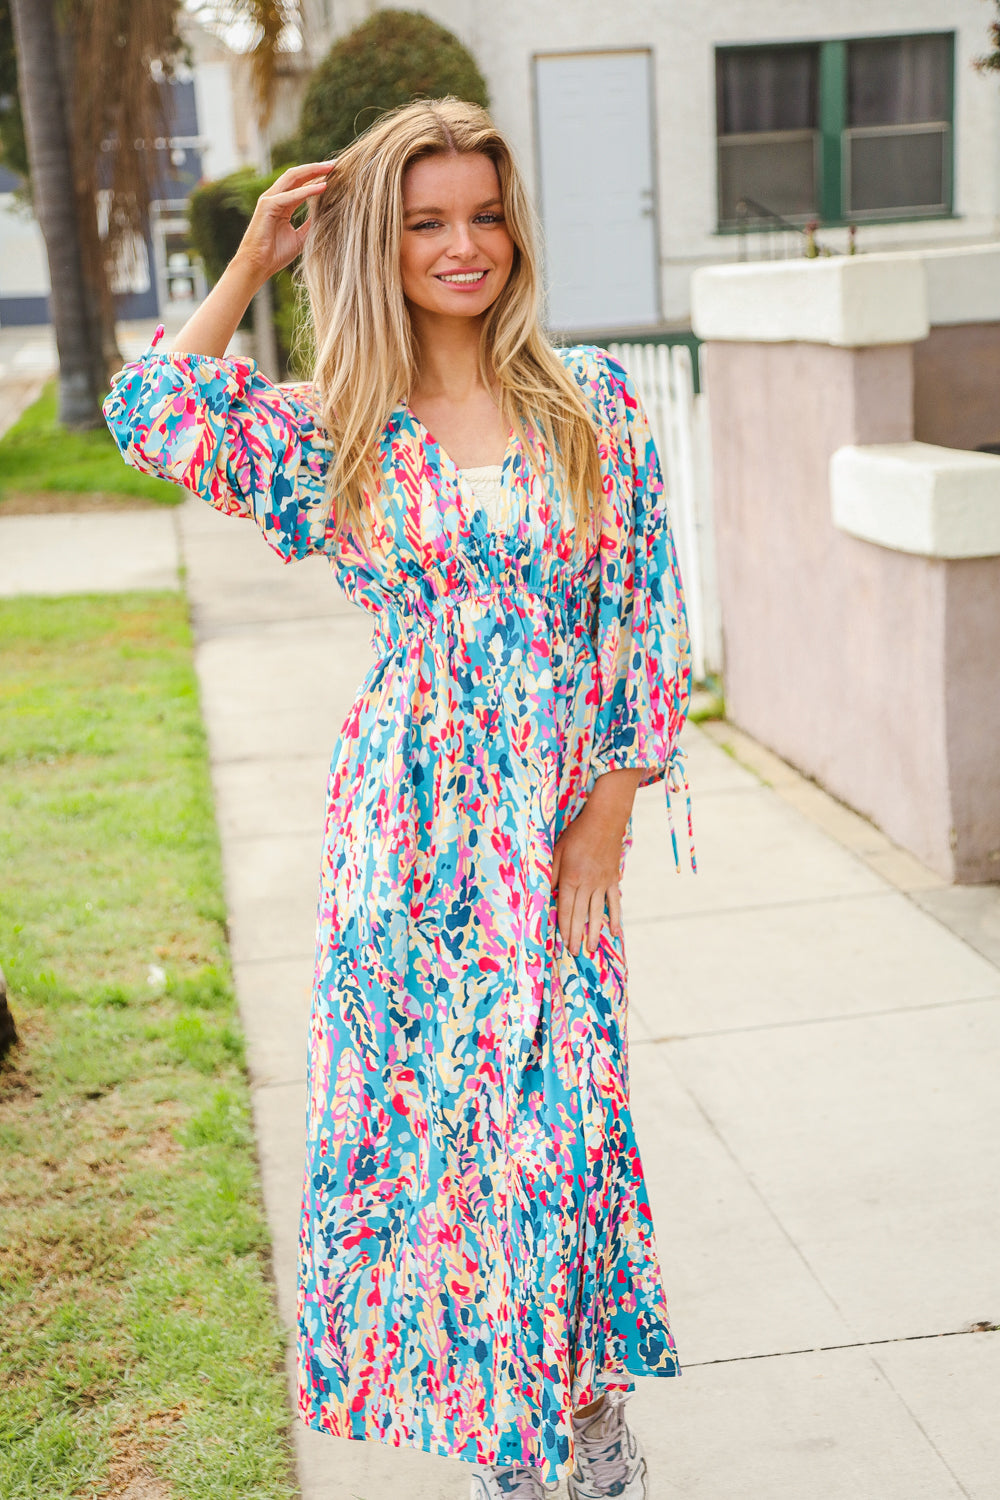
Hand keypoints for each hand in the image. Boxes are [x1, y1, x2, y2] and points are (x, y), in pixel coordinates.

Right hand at [233, 160, 336, 284]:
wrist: (258, 266)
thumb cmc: (276, 254)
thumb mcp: (301, 237)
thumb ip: (311, 224)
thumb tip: (327, 215)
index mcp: (282, 204)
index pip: (301, 184)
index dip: (317, 177)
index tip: (336, 174)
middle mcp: (275, 198)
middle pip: (297, 175)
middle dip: (316, 168)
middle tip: (335, 165)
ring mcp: (269, 200)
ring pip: (293, 178)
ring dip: (312, 172)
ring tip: (330, 169)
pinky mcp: (267, 206)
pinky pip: (290, 195)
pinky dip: (307, 191)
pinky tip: (322, 187)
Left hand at [551, 770, 644, 956]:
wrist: (605, 819)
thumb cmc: (577, 833)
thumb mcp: (556, 850)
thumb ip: (550, 872)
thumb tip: (545, 892)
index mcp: (570, 877)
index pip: (565, 908)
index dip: (563, 927)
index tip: (562, 942)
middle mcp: (587, 883)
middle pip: (580, 915)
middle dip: (576, 935)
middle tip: (575, 953)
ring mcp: (602, 882)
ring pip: (597, 912)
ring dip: (594, 932)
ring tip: (591, 949)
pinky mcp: (613, 879)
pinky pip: (614, 901)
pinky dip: (614, 917)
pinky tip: (614, 931)